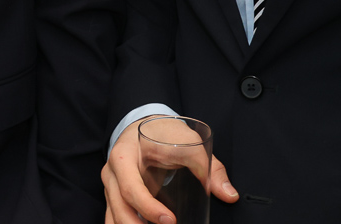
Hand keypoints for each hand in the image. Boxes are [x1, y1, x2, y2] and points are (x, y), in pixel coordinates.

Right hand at [102, 118, 237, 223]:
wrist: (148, 125)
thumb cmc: (166, 133)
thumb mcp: (188, 143)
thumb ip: (209, 167)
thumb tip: (229, 195)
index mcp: (123, 156)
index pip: (129, 187)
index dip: (148, 207)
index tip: (171, 221)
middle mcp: (111, 173)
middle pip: (118, 208)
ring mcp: (111, 186)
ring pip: (112, 217)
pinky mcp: (115, 196)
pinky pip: (113, 217)